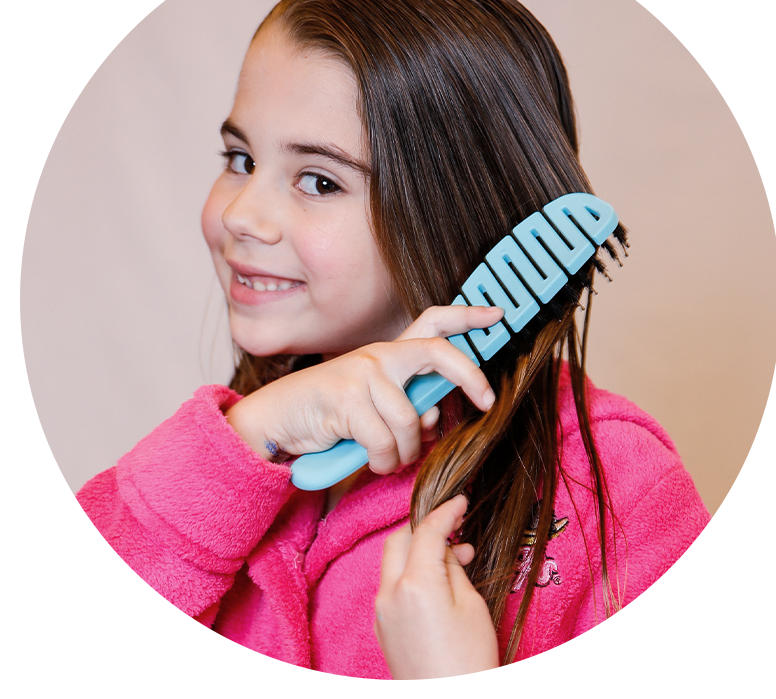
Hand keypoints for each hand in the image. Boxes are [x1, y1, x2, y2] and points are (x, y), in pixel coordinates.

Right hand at [225, 305, 502, 473]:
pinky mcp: (346, 398)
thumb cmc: (329, 415)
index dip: (465, 317)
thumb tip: (437, 417)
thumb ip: (408, 408)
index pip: (431, 323)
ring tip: (388, 457)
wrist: (278, 420)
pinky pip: (384, 441)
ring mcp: (362, 373)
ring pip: (410, 420)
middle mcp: (379, 356)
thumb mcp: (375, 409)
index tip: (495, 316)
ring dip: (405, 451)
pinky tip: (370, 460)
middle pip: (438, 354)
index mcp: (388, 355)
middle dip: (470, 375)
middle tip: (486, 401)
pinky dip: (381, 461)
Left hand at [374, 495, 500, 678]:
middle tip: (453, 523)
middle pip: (399, 540)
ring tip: (457, 554)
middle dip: (424, 525)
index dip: (445, 512)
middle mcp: (390, 593)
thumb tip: (447, 550)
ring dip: (418, 549)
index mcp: (415, 584)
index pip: (425, 531)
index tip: (461, 501)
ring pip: (394, 561)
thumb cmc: (468, 663)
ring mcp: (382, 611)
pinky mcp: (383, 626)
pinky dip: (412, 572)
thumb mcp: (471, 606)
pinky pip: (394, 584)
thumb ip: (454, 568)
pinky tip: (439, 578)